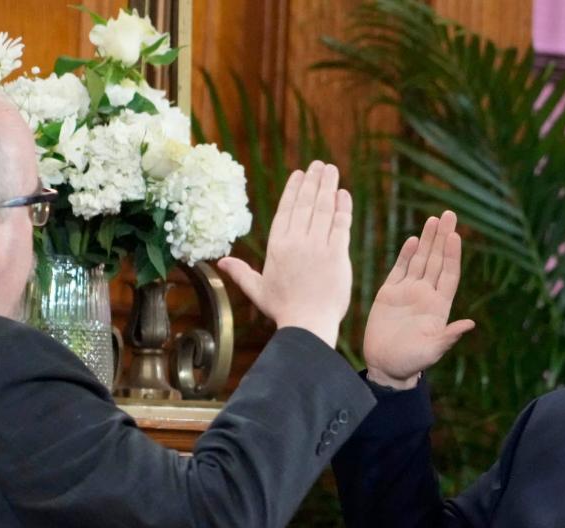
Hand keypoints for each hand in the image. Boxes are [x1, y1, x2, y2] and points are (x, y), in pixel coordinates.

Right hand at [218, 161, 351, 346]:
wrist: (307, 325)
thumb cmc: (283, 310)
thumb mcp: (257, 290)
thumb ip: (241, 273)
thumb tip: (221, 263)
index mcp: (277, 246)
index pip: (286, 210)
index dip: (293, 189)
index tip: (299, 174)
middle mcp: (296, 242)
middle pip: (305, 204)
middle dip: (313, 181)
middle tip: (319, 165)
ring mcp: (317, 247)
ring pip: (323, 209)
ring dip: (328, 187)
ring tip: (332, 171)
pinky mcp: (337, 255)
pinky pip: (340, 225)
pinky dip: (342, 208)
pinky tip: (343, 195)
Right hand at [364, 210, 474, 388]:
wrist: (386, 366)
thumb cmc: (411, 362)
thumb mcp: (431, 351)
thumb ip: (448, 337)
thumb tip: (469, 324)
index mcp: (438, 306)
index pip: (449, 274)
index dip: (452, 255)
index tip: (455, 235)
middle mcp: (425, 295)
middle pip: (437, 260)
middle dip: (442, 238)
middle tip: (449, 214)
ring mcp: (407, 292)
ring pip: (420, 260)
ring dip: (427, 240)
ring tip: (434, 219)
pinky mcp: (389, 294)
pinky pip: (399, 269)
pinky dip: (406, 255)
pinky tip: (413, 240)